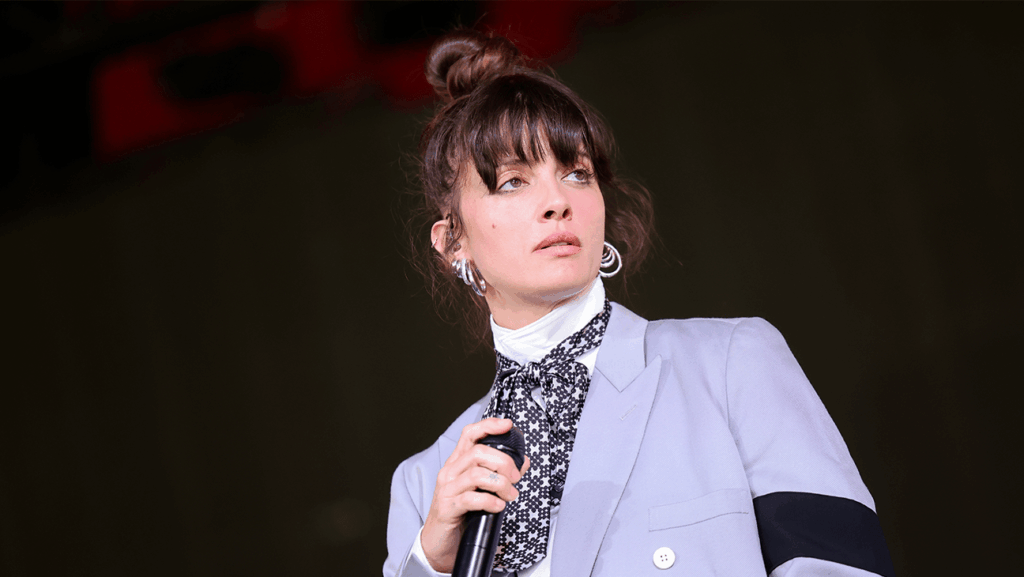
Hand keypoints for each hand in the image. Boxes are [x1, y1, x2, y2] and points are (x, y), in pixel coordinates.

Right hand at [420, 417, 530, 572]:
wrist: (439, 543)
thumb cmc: (460, 514)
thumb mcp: (480, 489)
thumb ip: (500, 474)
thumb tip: (522, 461)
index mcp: (458, 463)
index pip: (470, 435)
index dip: (488, 426)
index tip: (508, 425)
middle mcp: (450, 472)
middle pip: (478, 453)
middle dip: (503, 463)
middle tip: (516, 478)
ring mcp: (447, 489)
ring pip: (477, 474)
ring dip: (501, 484)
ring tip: (510, 495)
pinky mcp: (448, 508)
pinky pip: (471, 499)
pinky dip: (491, 501)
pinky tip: (499, 507)